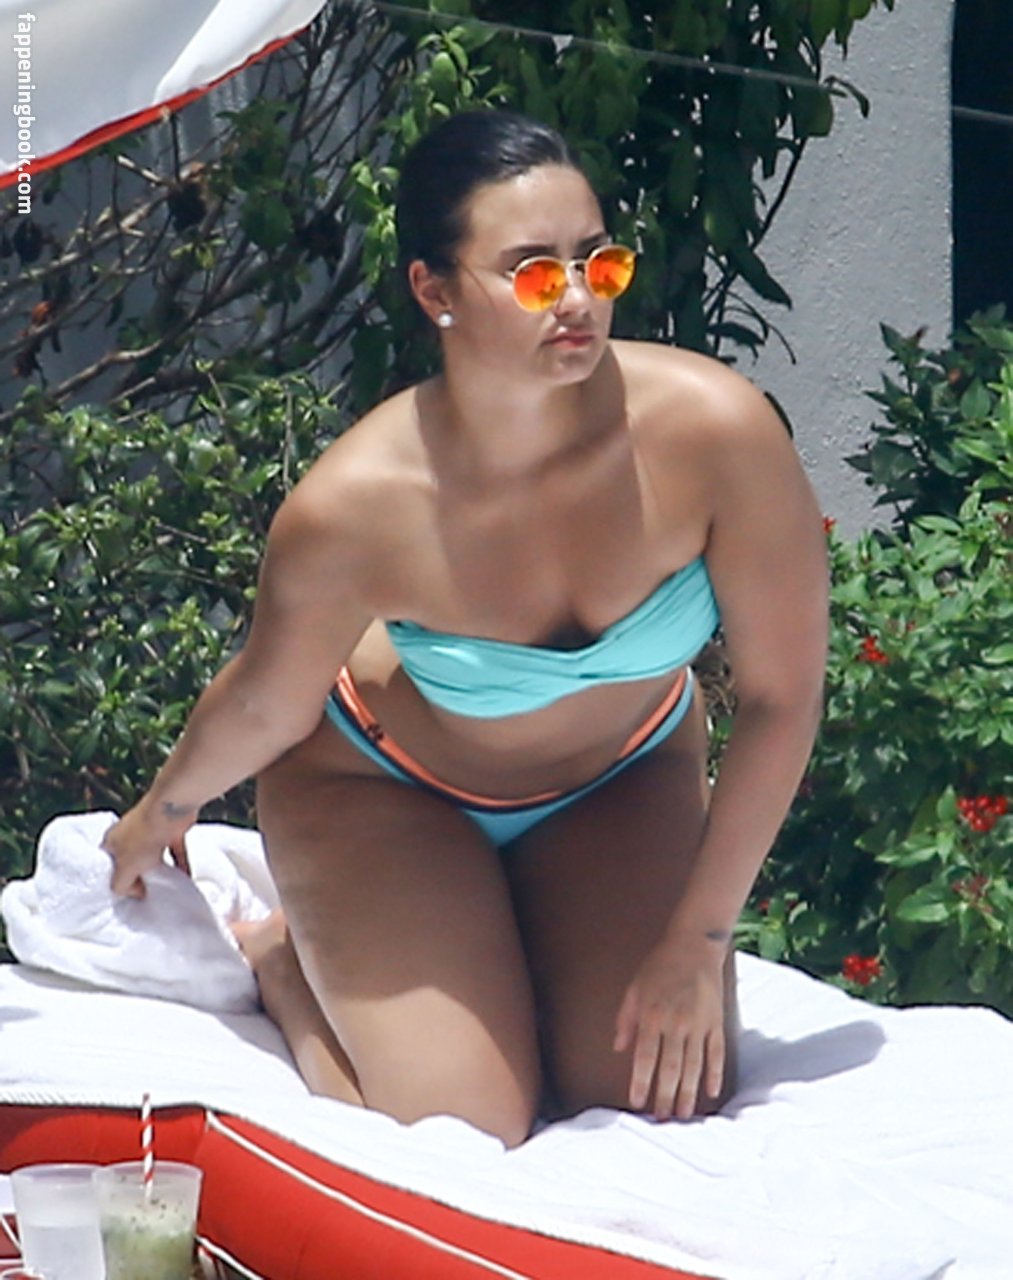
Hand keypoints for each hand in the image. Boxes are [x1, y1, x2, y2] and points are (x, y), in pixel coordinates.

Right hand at [101, 797, 193, 898]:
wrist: (172, 810)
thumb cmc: (144, 835)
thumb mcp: (124, 869)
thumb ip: (122, 885)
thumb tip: (136, 892)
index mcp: (112, 840)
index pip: (108, 863)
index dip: (115, 878)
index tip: (125, 894)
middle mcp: (130, 834)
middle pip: (132, 859)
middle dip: (139, 875)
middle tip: (146, 894)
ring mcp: (152, 831)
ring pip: (154, 855)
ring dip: (160, 870)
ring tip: (164, 888)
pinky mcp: (172, 831)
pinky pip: (176, 852)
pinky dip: (181, 864)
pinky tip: (185, 877)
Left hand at [614, 934, 726, 1120]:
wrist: (694, 945)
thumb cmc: (659, 965)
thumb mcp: (634, 988)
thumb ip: (625, 1019)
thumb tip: (618, 1048)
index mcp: (652, 1016)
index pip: (645, 1059)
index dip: (641, 1083)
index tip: (638, 1103)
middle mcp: (676, 1023)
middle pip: (670, 1069)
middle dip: (665, 1097)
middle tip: (662, 1119)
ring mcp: (699, 1024)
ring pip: (694, 1067)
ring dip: (688, 1093)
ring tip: (684, 1115)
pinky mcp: (716, 1022)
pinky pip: (716, 1054)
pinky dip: (715, 1074)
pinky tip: (711, 1092)